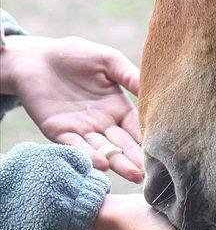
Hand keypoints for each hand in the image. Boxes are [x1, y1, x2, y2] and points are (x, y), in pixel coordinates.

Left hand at [1, 34, 142, 181]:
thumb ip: (128, 74)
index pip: (135, 126)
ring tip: (133, 175)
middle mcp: (101, 123)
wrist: (37, 58)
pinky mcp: (59, 132)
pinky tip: (101, 163)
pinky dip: (88, 155)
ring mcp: (81, 130)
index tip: (164, 151)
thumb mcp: (108, 60)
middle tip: (151, 175)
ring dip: (117, 163)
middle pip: (122, 144)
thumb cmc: (75, 54)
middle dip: (136, 159)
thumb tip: (153, 86)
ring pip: (102, 150)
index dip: (147, 137)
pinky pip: (75, 146)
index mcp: (116, 106)